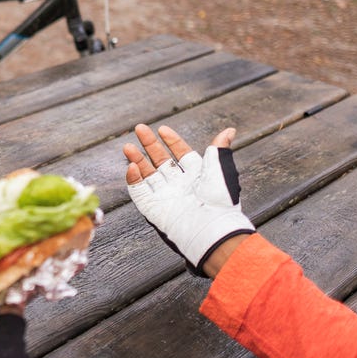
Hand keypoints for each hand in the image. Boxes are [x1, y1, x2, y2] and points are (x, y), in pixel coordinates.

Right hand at [123, 124, 254, 276]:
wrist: (210, 228)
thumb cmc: (220, 201)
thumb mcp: (221, 170)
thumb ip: (219, 150)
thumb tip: (229, 130)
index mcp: (196, 176)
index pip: (181, 154)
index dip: (172, 141)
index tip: (162, 129)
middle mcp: (179, 185)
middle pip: (161, 161)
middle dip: (149, 144)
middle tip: (139, 129)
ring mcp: (165, 196)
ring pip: (147, 174)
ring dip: (137, 159)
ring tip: (128, 146)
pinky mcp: (153, 208)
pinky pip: (140, 192)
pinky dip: (133, 180)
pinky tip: (131, 167)